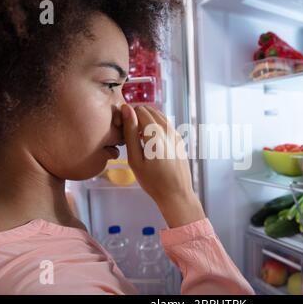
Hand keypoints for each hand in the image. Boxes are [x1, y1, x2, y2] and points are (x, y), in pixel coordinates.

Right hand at [121, 104, 204, 227]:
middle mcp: (168, 130)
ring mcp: (176, 134)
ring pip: (159, 115)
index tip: (122, 128)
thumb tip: (126, 109)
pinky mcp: (180, 139)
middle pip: (149, 110)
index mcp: (156, 133)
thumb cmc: (152, 181)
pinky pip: (166, 124)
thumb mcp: (135, 159)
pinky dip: (155, 126)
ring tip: (138, 138)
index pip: (139, 109)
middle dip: (137, 116)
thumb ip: (130, 132)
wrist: (176, 194)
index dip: (128, 115)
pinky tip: (150, 142)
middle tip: (129, 134)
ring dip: (146, 120)